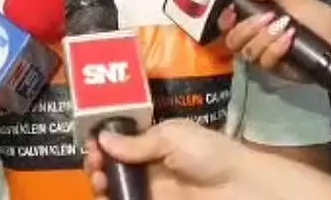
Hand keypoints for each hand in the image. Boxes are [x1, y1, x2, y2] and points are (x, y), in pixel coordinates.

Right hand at [85, 119, 246, 199]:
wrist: (238, 188)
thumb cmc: (208, 153)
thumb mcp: (173, 136)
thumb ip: (138, 142)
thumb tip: (102, 138)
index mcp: (154, 141)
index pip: (120, 140)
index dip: (103, 140)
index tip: (92, 141)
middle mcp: (148, 165)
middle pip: (113, 164)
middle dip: (98, 162)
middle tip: (96, 163)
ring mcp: (150, 190)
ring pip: (114, 187)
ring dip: (101, 182)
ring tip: (101, 180)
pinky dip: (110, 199)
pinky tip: (106, 195)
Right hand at [219, 0, 330, 100]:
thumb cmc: (325, 21)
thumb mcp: (298, 0)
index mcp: (261, 20)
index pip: (230, 24)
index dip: (225, 19)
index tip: (232, 11)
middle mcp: (259, 39)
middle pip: (232, 40)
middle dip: (245, 27)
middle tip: (266, 18)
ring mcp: (267, 56)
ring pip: (247, 52)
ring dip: (264, 37)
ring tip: (286, 27)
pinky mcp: (278, 71)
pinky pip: (264, 62)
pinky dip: (275, 48)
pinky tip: (290, 39)